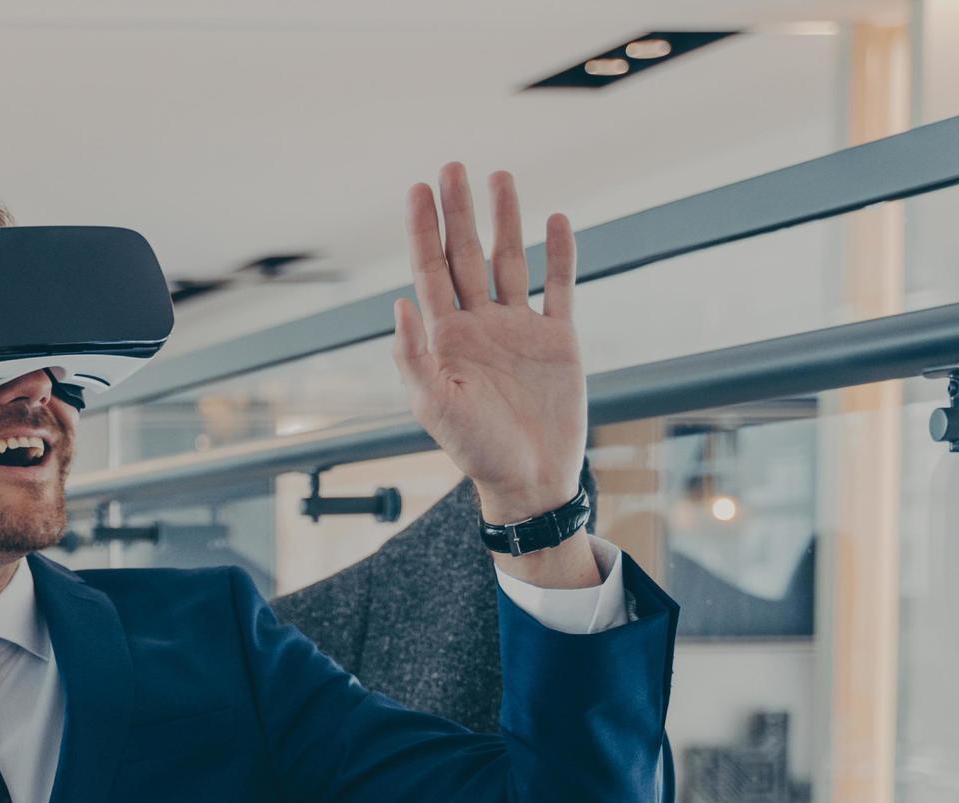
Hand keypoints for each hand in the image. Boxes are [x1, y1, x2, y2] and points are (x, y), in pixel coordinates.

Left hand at [395, 164, 588, 529]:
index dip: (422, 231)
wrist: (530, 478)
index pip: (429, 272)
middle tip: (453, 168)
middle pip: (465, 256)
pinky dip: (558, 253)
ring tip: (501, 177)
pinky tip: (555, 220)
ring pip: (509, 260)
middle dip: (458, 213)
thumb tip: (399, 304)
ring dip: (505, 220)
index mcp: (445, 339)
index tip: (417, 191)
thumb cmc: (476, 450)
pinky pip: (559, 286)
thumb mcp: (435, 407)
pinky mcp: (557, 338)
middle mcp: (479, 325)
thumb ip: (415, 356)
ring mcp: (518, 328)